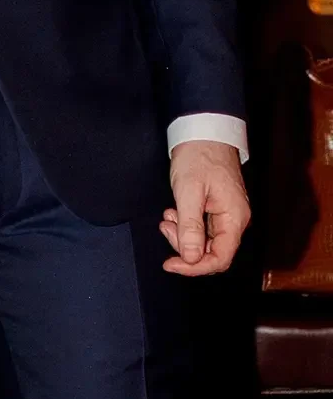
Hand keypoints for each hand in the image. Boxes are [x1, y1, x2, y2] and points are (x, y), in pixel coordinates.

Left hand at [161, 140, 249, 276]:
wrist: (203, 132)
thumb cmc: (198, 157)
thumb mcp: (189, 192)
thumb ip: (191, 226)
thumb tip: (192, 259)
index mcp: (234, 218)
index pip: (220, 258)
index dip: (195, 267)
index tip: (170, 264)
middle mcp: (234, 220)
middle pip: (211, 252)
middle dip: (184, 246)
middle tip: (165, 226)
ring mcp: (226, 214)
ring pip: (204, 241)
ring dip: (182, 234)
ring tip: (167, 216)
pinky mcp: (216, 208)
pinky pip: (201, 228)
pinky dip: (185, 225)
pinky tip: (173, 213)